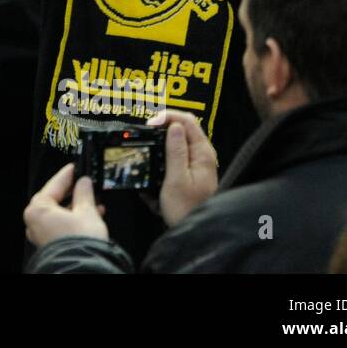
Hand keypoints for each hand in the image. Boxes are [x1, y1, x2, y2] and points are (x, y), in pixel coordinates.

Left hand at [23, 163, 107, 247]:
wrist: (83, 268)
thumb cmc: (80, 242)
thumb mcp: (86, 211)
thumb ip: (84, 193)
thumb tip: (84, 182)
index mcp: (38, 210)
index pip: (53, 185)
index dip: (67, 175)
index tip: (75, 167)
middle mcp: (35, 222)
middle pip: (56, 200)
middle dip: (74, 193)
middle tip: (86, 183)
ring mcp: (42, 235)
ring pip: (61, 213)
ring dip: (78, 206)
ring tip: (95, 201)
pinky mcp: (52, 244)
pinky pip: (63, 225)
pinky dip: (76, 219)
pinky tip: (93, 215)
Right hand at [147, 110, 218, 226]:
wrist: (195, 231)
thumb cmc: (185, 208)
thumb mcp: (176, 179)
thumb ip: (176, 151)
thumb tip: (174, 125)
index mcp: (202, 152)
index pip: (187, 120)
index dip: (167, 117)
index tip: (149, 124)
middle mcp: (202, 154)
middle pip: (182, 128)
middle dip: (162, 129)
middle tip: (144, 136)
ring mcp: (197, 162)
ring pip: (177, 142)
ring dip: (160, 144)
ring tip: (146, 151)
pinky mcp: (191, 171)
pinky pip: (175, 156)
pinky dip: (162, 157)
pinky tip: (152, 165)